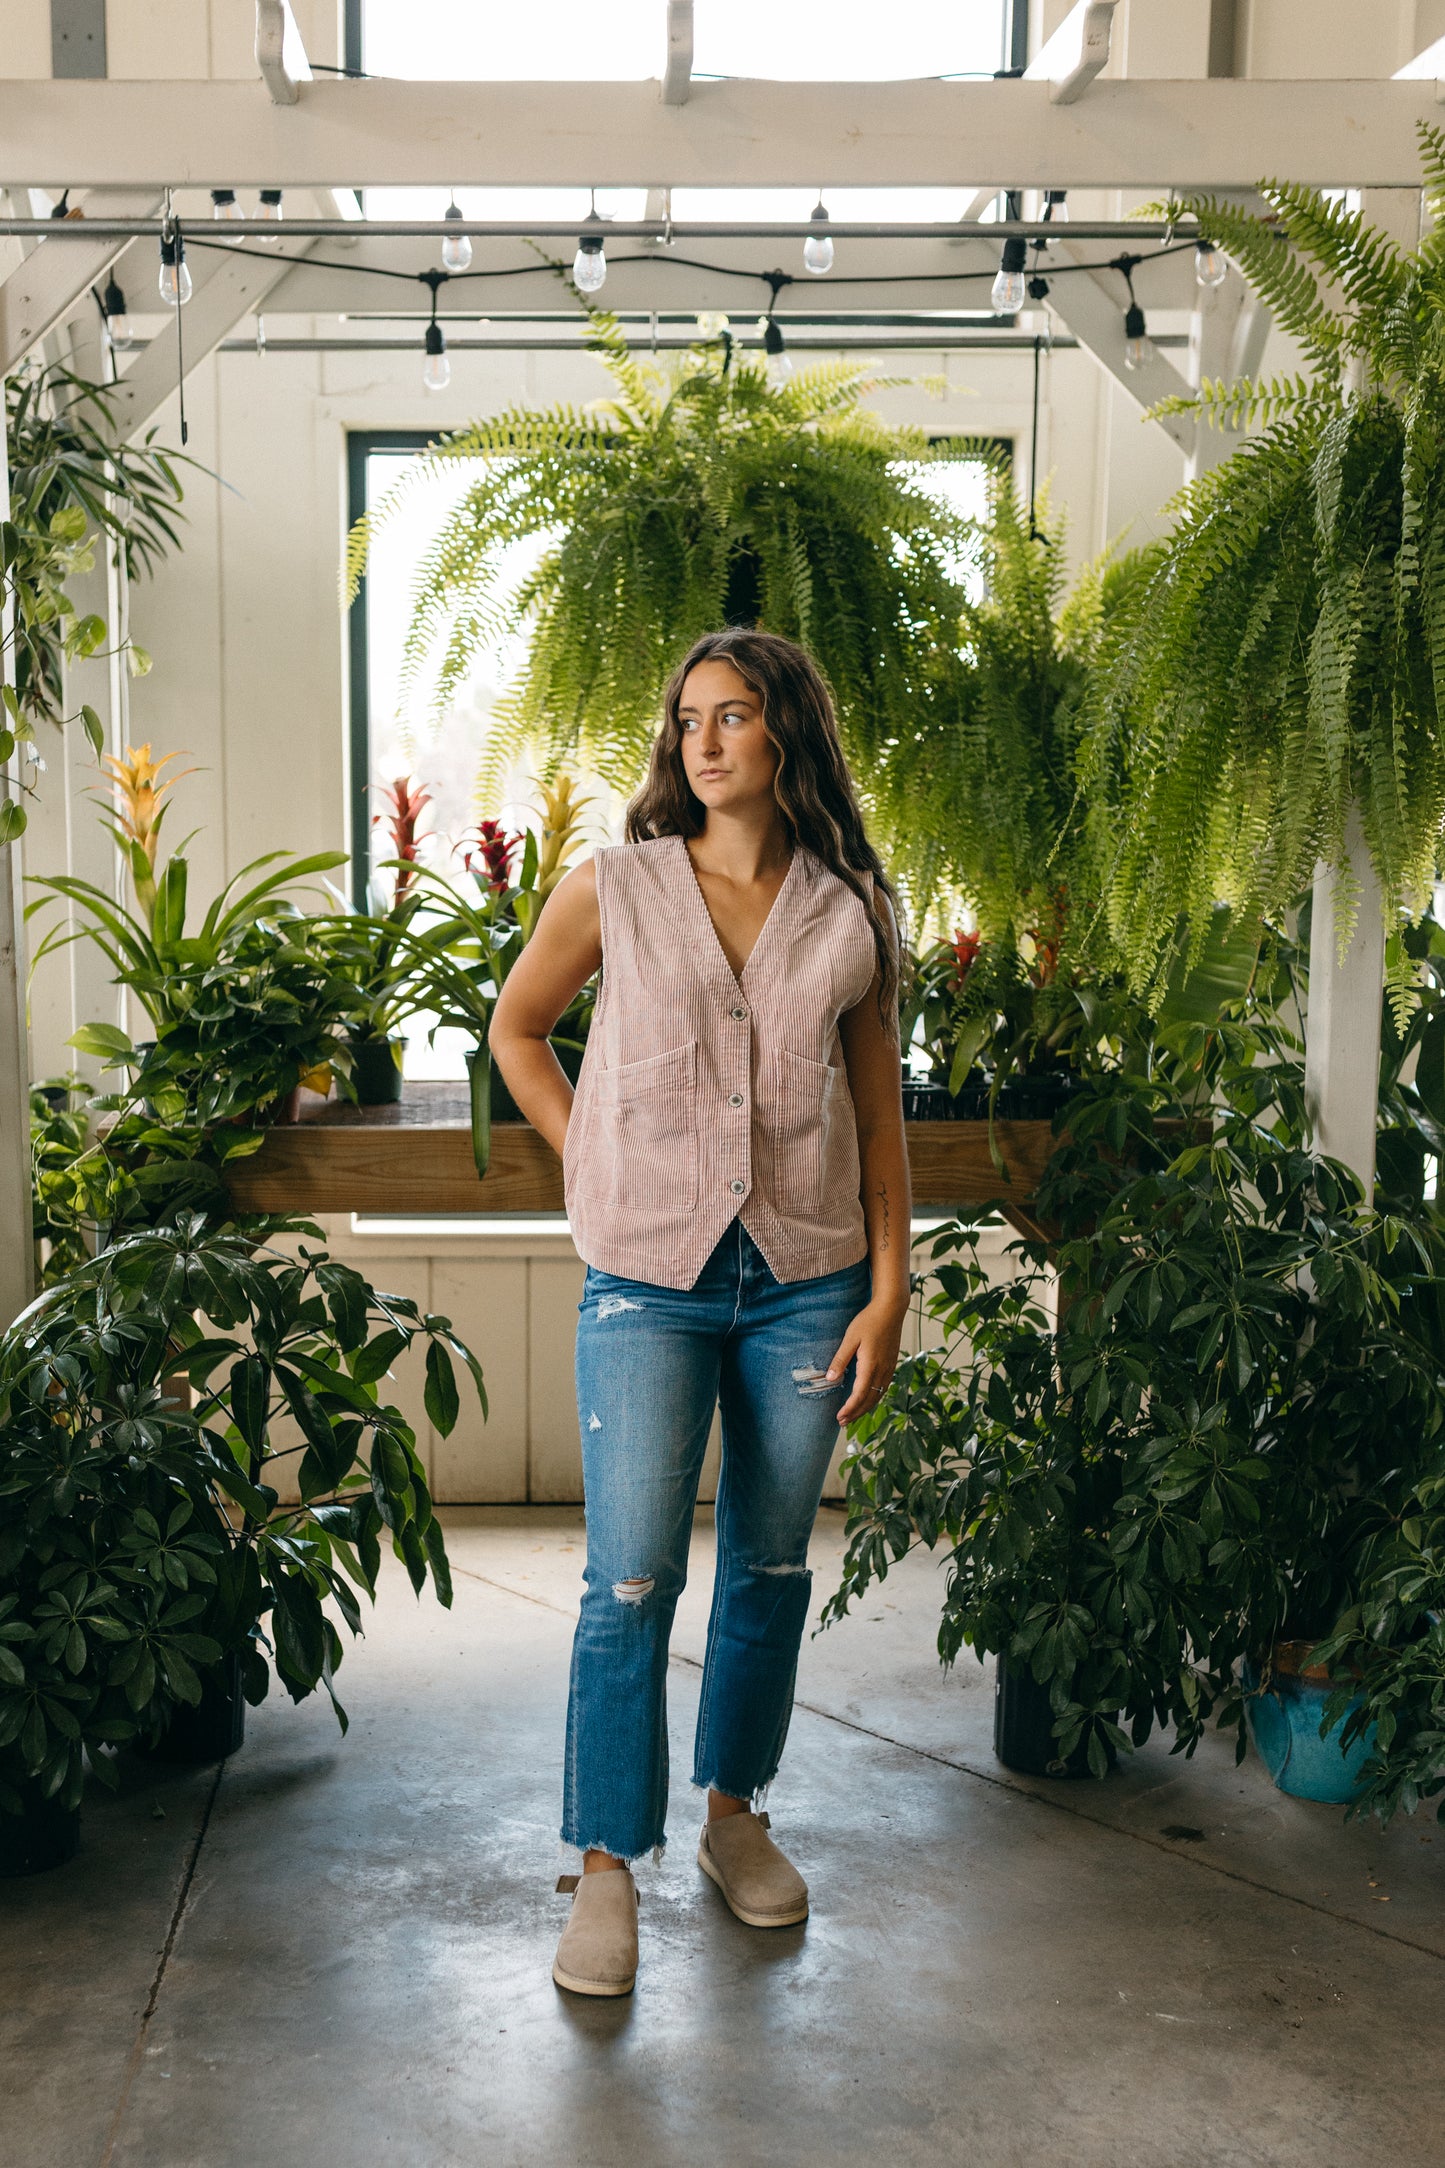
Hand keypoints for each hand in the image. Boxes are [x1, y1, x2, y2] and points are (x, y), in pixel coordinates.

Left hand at [827, 1297, 908, 1425]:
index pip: (859, 1395)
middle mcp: (882, 1370)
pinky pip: (883, 1388)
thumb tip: (831, 1378)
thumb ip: (840, 1359)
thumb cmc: (869, 1321)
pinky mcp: (891, 1364)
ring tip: (853, 1415)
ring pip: (878, 1395)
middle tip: (843, 1422)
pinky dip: (874, 1398)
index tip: (839, 1417)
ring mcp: (889, 1368)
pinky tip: (867, 1399)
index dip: (849, 1409)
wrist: (891, 1309)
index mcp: (870, 1365)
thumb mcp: (850, 1338)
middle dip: (856, 1413)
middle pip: (870, 1400)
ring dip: (865, 1408)